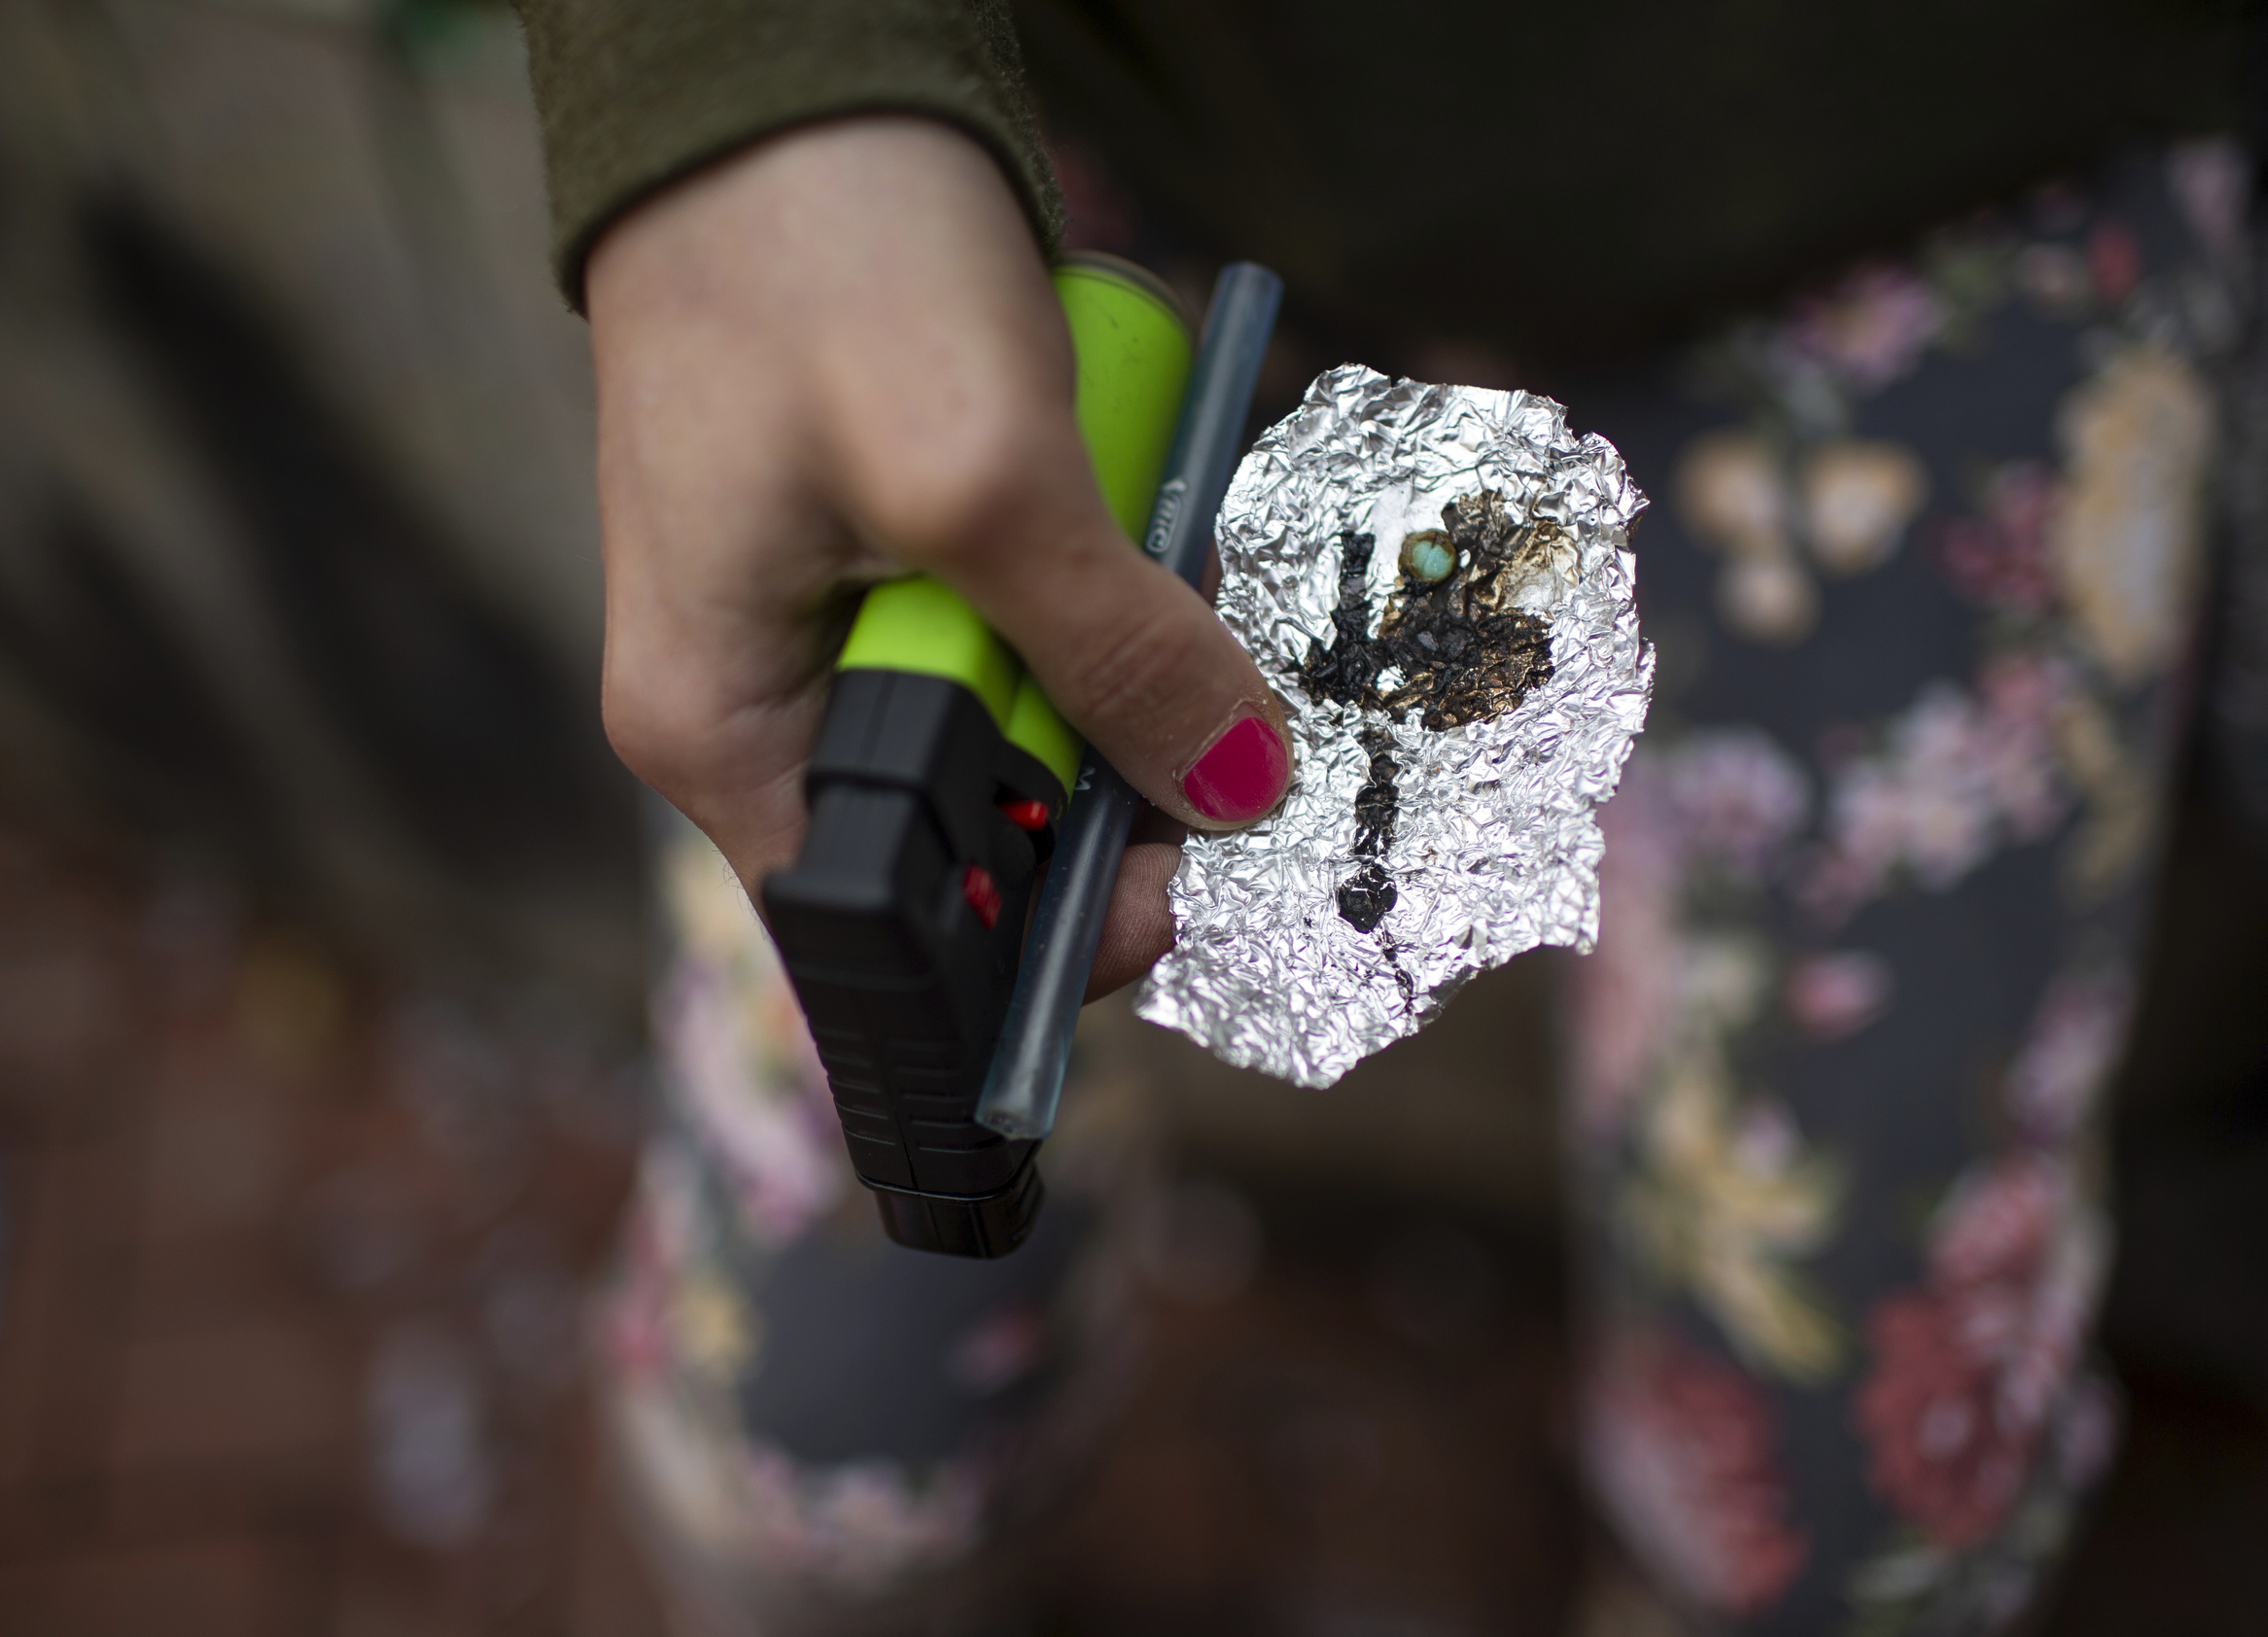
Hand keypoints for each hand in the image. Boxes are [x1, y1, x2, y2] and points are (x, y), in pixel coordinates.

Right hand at [585, 117, 1290, 995]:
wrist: (780, 78)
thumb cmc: (819, 261)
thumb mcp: (982, 480)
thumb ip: (1113, 655)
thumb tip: (1236, 785)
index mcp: (725, 734)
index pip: (901, 925)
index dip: (1048, 926)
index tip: (1181, 875)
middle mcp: (757, 707)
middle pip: (971, 829)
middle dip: (1099, 766)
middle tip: (1193, 677)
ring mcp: (819, 626)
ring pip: (1008, 723)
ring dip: (1106, 665)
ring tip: (1149, 557)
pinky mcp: (879, 552)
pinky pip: (1010, 626)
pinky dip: (1084, 591)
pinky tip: (1115, 513)